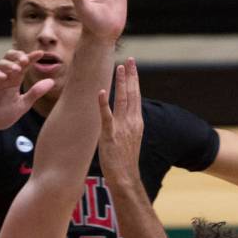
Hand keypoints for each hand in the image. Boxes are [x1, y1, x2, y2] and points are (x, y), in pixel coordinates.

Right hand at [0, 49, 53, 131]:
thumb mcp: (21, 105)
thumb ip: (35, 93)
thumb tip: (51, 81)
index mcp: (13, 80)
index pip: (23, 65)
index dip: (31, 58)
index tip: (41, 54)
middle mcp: (3, 77)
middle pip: (10, 57)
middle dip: (18, 55)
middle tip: (26, 59)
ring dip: (9, 64)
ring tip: (17, 69)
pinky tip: (3, 77)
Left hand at [98, 58, 142, 185]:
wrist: (125, 177)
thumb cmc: (124, 161)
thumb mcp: (128, 139)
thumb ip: (126, 125)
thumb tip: (122, 116)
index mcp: (136, 122)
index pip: (136, 96)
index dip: (134, 80)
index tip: (132, 66)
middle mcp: (132, 122)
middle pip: (132, 94)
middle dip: (131, 76)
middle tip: (130, 60)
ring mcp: (121, 128)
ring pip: (122, 100)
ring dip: (121, 83)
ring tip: (119, 68)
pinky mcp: (110, 135)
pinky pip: (107, 117)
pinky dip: (104, 104)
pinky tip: (101, 92)